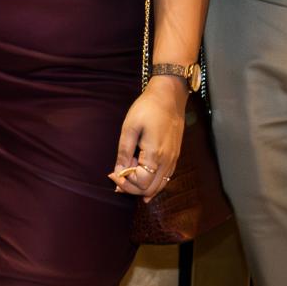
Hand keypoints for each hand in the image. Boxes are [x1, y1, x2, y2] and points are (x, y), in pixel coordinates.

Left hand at [109, 77, 188, 196]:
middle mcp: (167, 161)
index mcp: (155, 155)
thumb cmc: (148, 108)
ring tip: (125, 179)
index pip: (141, 183)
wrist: (169, 96)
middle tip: (117, 178)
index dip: (124, 182)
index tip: (112, 173)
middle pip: (150, 189)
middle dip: (131, 188)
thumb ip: (124, 152)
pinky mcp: (175, 156)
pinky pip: (165, 178)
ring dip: (142, 187)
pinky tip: (141, 181)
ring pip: (159, 186)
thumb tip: (118, 172)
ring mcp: (173, 160)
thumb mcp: (130, 128)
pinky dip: (153, 183)